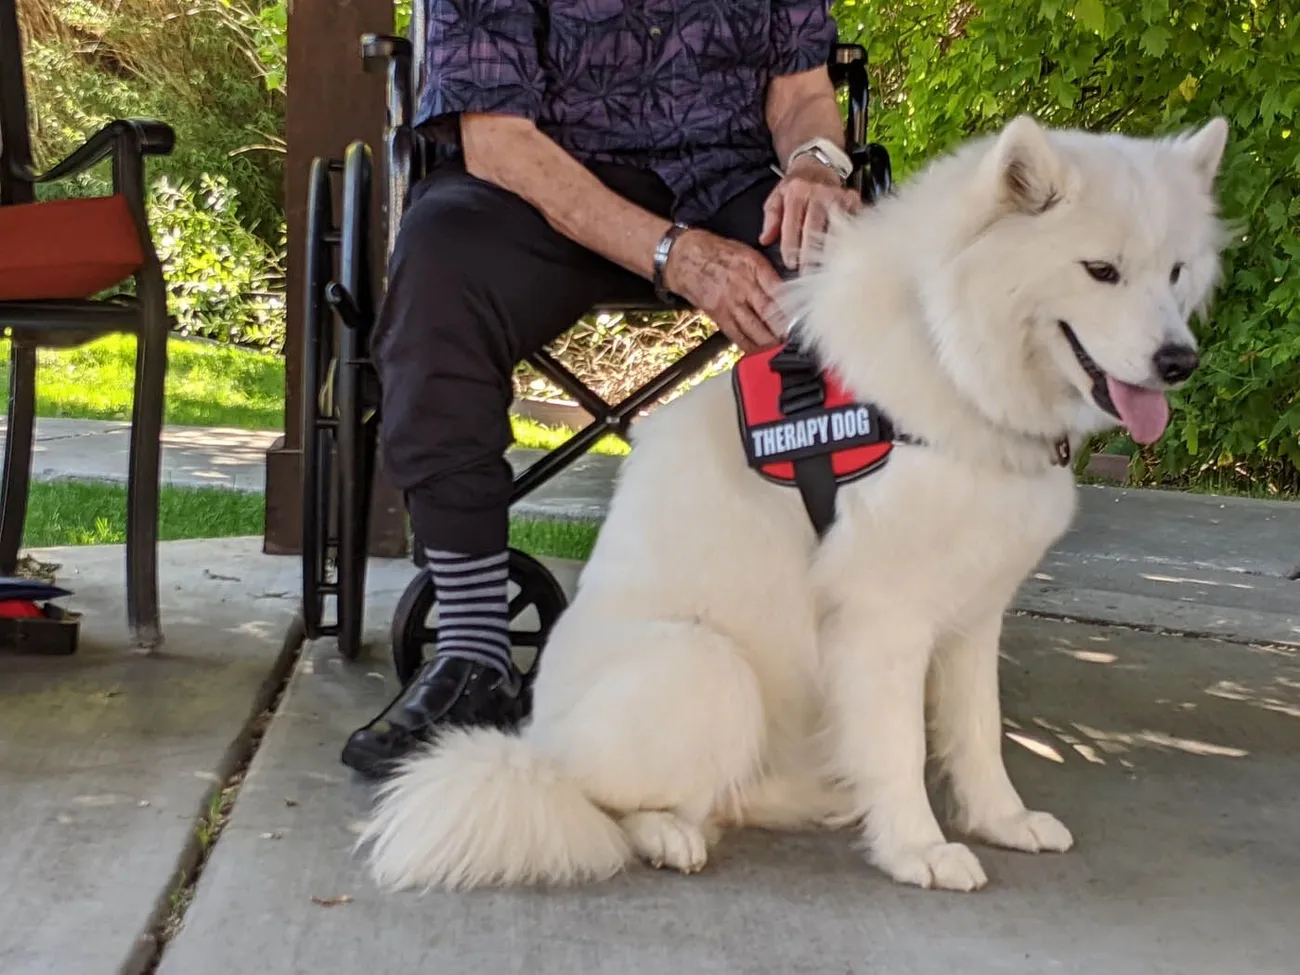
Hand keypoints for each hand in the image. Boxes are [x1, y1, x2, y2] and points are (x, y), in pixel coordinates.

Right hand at [662, 229, 786, 353]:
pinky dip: (750, 346)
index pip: (779, 292)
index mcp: (754, 268)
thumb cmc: (718, 254)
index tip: (803, 321)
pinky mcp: (719, 316)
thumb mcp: (748, 254)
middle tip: (795, 340)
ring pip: (755, 330)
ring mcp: (730, 304)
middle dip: (784, 331)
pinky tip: (759, 351)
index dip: (792, 309)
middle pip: (769, 315)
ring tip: (781, 349)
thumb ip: (767, 273)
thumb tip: (787, 292)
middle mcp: (743, 287)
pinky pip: (737, 336)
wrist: (685, 258)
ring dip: (770, 343)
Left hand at [759, 157, 863, 271]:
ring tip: (824, 269)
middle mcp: (818, 193)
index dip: (790, 246)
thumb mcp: (777, 197)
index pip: (792, 224)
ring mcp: (837, 196)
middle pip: (813, 228)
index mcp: (796, 192)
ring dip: (828, 251)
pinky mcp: (852, 199)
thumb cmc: (795, 187)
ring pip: (833, 228)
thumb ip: (770, 219)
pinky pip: (851, 222)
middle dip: (809, 253)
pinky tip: (843, 254)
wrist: (818, 167)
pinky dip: (846, 239)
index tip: (790, 264)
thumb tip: (764, 240)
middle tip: (806, 273)